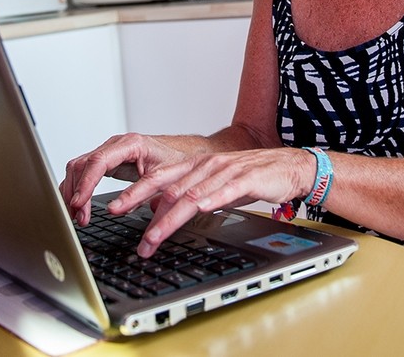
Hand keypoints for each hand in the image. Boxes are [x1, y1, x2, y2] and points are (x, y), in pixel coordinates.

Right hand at [59, 133, 190, 225]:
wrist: (187, 152)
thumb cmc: (178, 162)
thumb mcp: (163, 179)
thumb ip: (139, 193)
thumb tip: (115, 209)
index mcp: (131, 144)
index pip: (98, 161)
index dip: (85, 184)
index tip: (78, 204)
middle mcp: (116, 145)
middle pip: (83, 164)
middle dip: (76, 192)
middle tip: (78, 217)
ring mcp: (111, 151)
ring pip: (80, 167)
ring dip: (74, 191)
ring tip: (77, 216)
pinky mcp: (110, 160)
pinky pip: (86, 171)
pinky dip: (79, 188)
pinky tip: (79, 205)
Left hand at [108, 147, 312, 256]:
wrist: (290, 166)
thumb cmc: (253, 178)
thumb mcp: (215, 187)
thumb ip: (190, 195)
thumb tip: (162, 210)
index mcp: (196, 166)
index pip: (158, 178)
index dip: (134, 192)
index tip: (113, 208)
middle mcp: (206, 166)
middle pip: (167, 185)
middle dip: (138, 202)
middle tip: (117, 215)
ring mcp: (225, 171)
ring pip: (190, 194)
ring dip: (167, 218)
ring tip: (150, 237)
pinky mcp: (246, 179)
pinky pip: (223, 192)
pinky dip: (207, 202)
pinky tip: (195, 211)